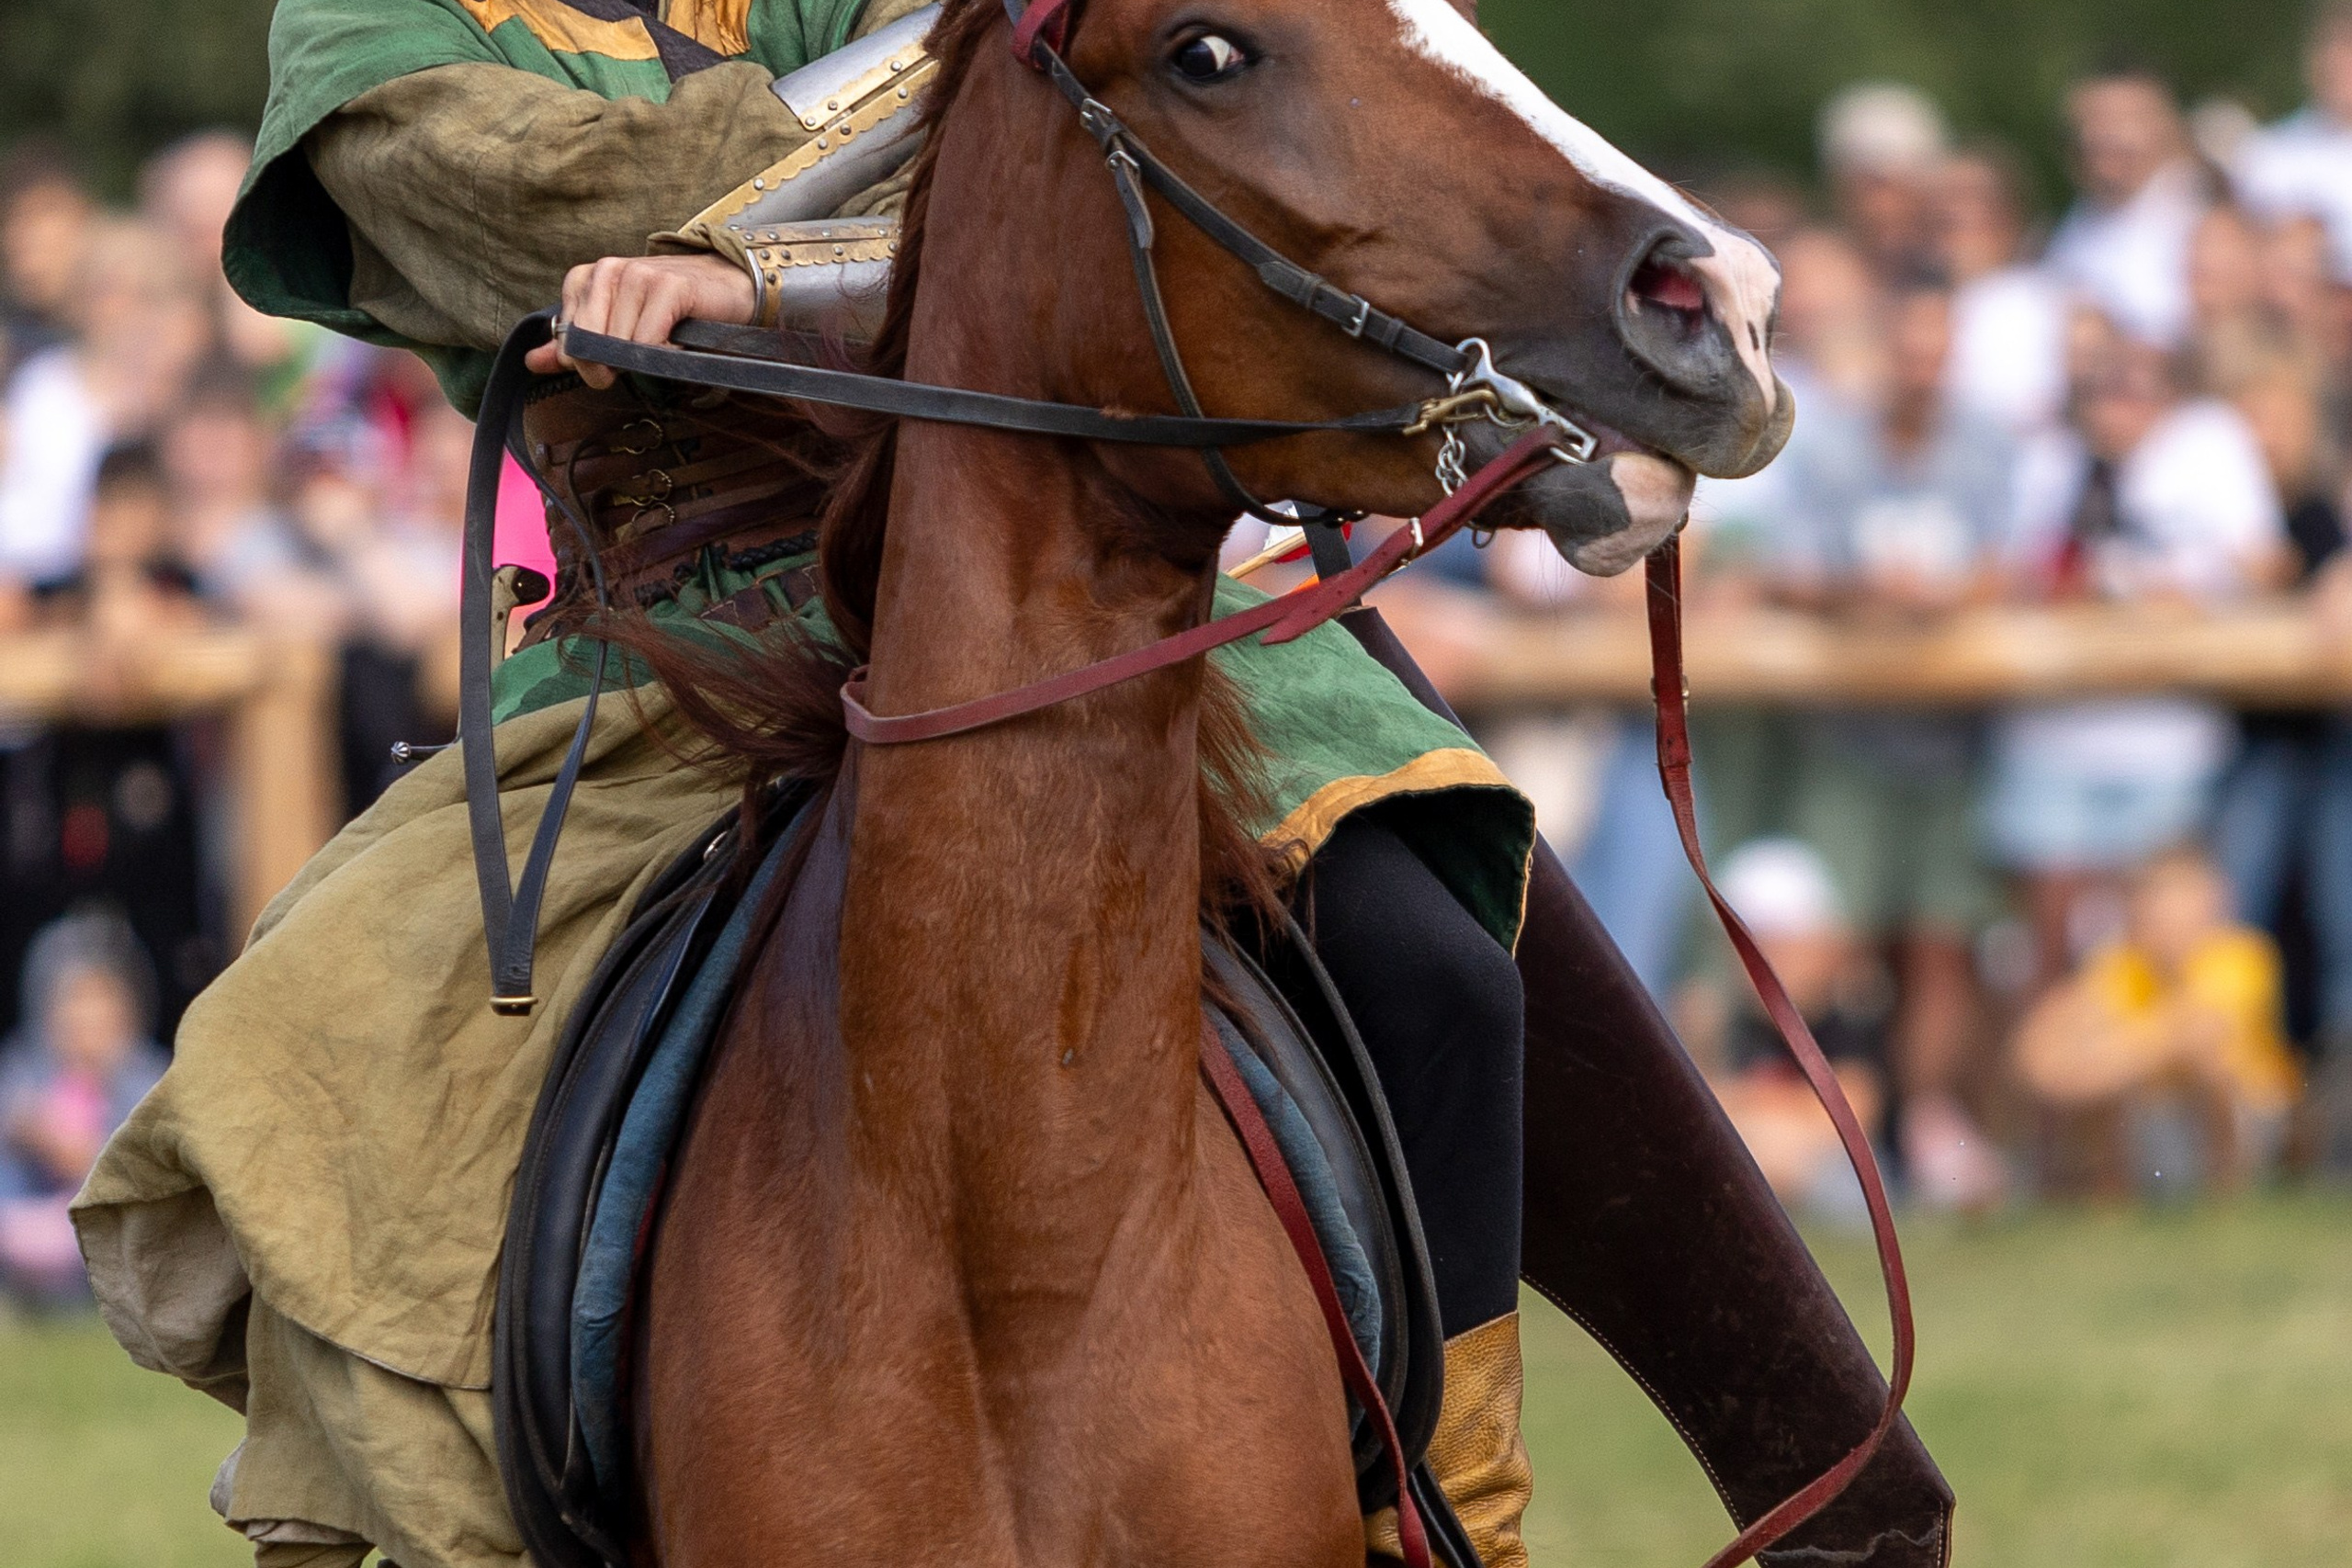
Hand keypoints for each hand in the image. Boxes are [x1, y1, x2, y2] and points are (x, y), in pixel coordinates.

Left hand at [525, 253, 756, 388]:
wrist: (725, 287)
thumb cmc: (669, 309)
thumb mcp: (615, 326)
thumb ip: (574, 344)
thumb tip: (532, 362)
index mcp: (586, 278)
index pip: (568, 340)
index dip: (587, 364)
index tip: (611, 363)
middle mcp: (608, 270)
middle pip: (589, 344)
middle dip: (609, 368)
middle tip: (634, 365)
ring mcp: (638, 275)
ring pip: (620, 345)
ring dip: (644, 359)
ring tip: (662, 343)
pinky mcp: (668, 286)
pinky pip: (650, 341)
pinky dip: (664, 353)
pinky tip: (676, 342)